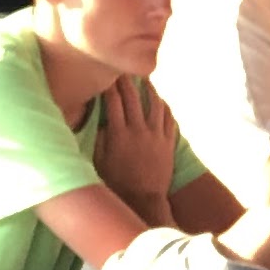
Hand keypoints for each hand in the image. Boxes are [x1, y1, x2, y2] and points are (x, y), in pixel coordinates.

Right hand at [95, 75, 178, 208]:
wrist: (144, 199)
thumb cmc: (117, 183)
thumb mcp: (100, 161)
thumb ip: (101, 138)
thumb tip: (101, 120)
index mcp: (118, 134)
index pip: (113, 101)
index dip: (108, 85)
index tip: (105, 74)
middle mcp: (139, 131)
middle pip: (132, 98)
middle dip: (126, 80)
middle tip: (122, 69)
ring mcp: (156, 136)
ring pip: (155, 104)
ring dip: (150, 89)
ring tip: (145, 79)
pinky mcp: (169, 143)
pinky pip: (169, 119)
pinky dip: (164, 108)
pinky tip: (161, 101)